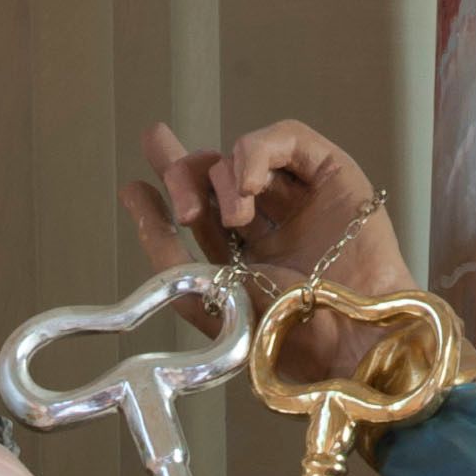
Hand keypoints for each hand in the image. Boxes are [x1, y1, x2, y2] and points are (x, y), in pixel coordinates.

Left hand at [124, 118, 414, 386]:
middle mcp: (270, 222)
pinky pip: (285, 138)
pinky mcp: (329, 173)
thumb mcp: (204, 296)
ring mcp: (300, 196)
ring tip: (235, 218)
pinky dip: (257, 151)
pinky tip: (249, 184)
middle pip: (215, 171)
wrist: (342, 337)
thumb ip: (165, 250)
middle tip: (184, 208)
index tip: (144, 168)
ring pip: (244, 154)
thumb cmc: (279, 333)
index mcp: (243, 255)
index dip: (173, 179)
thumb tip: (133, 193)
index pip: (200, 205)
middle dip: (186, 174)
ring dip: (223, 178)